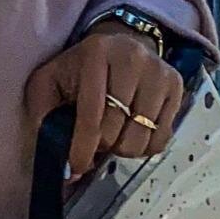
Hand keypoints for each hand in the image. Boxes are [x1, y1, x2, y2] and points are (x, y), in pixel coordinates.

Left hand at [21, 20, 188, 178]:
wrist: (119, 46)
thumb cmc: (78, 69)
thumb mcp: (49, 82)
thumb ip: (43, 118)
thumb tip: (67, 172)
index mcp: (95, 54)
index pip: (91, 113)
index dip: (83, 146)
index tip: (77, 167)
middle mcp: (132, 59)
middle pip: (116, 128)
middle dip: (102, 144)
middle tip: (95, 138)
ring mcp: (158, 72)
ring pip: (141, 138)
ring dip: (123, 147)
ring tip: (113, 133)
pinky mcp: (176, 86)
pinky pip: (162, 138)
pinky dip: (144, 146)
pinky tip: (132, 131)